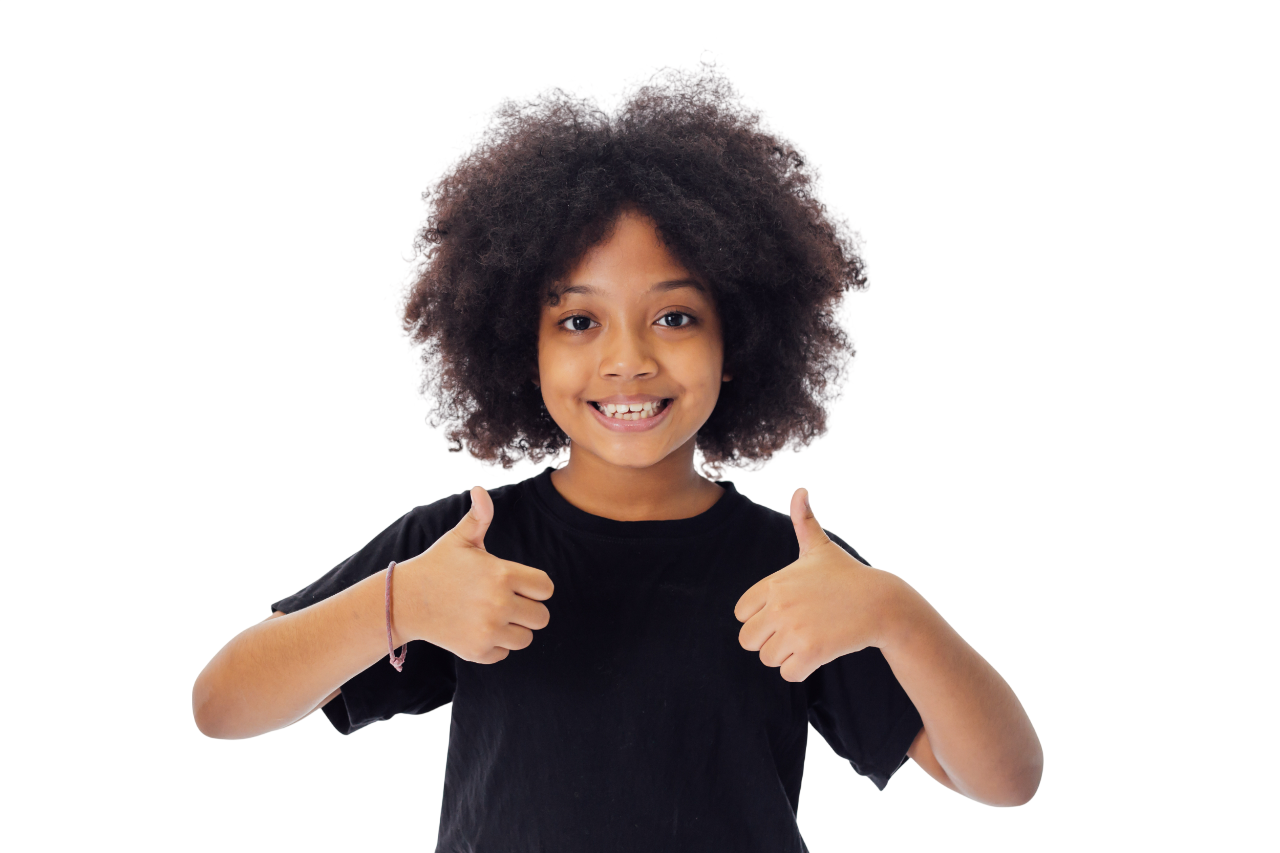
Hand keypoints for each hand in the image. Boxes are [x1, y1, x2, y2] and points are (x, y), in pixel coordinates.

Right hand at [396, 485, 554, 663]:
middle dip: (528, 609)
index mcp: (502, 575)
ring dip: (514, 629)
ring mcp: (488, 631)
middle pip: (541, 617)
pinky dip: (495, 646)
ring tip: (492, 616)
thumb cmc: (438, 565)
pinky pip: (504, 653)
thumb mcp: (459, 539)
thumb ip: (479, 516)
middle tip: (506, 602)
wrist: (405, 600)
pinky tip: (478, 630)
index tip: (518, 585)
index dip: (535, 586)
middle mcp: (499, 605)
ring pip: (526, 638)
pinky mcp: (477, 651)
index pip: (546, 588)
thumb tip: (480, 489)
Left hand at [734, 488, 893, 682]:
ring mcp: (794, 629)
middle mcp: (779, 605)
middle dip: (769, 641)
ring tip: (810, 640)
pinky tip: (817, 654)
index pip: (740, 614)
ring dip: (786, 656)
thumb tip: (801, 490)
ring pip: (768, 659)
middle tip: (796, 632)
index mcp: (774, 584)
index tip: (783, 613)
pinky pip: (789, 673)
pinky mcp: (811, 651)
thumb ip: (804, 522)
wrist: (881, 603)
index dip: (759, 618)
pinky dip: (801, 670)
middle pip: (748, 640)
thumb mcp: (821, 548)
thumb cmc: (847, 576)